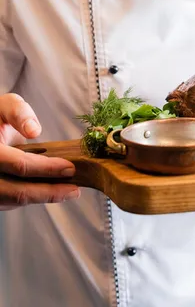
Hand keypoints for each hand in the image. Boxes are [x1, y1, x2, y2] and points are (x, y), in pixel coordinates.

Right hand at [0, 93, 80, 210]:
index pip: (20, 165)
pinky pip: (12, 201)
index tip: (69, 168)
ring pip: (15, 201)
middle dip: (49, 192)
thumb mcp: (5, 105)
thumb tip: (33, 131)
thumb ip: (18, 112)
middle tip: (75, 190)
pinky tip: (52, 191)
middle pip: (17, 191)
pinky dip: (33, 197)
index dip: (47, 168)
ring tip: (69, 192)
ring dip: (43, 198)